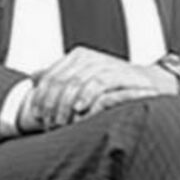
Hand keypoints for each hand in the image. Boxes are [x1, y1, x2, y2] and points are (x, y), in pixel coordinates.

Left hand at [26, 47, 176, 129]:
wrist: (147, 84)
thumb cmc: (112, 85)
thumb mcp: (82, 80)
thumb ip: (59, 78)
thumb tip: (32, 77)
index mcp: (75, 57)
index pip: (50, 76)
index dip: (41, 96)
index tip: (36, 115)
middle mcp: (86, 57)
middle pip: (59, 80)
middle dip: (51, 104)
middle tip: (49, 123)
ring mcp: (102, 63)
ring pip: (75, 82)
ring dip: (65, 105)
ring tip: (62, 121)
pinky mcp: (117, 72)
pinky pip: (97, 83)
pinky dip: (86, 96)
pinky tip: (80, 108)